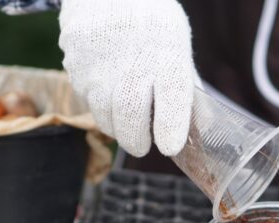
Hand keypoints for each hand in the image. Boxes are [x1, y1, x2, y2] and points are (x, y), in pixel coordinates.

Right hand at [59, 0, 195, 156]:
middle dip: (136, 141)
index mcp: (166, 55)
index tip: (169, 146)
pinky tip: (106, 91)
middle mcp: (131, 62)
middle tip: (141, 146)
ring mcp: (97, 65)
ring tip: (125, 119)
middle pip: (130, 117)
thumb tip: (204, 128)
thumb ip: (186, 86)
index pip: (171, 98)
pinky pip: (86, 99)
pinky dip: (98, 105)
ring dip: (116, 126)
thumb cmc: (149, 20)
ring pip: (104, 115)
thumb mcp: (176, 43)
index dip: (170, 127)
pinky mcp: (74, 66)